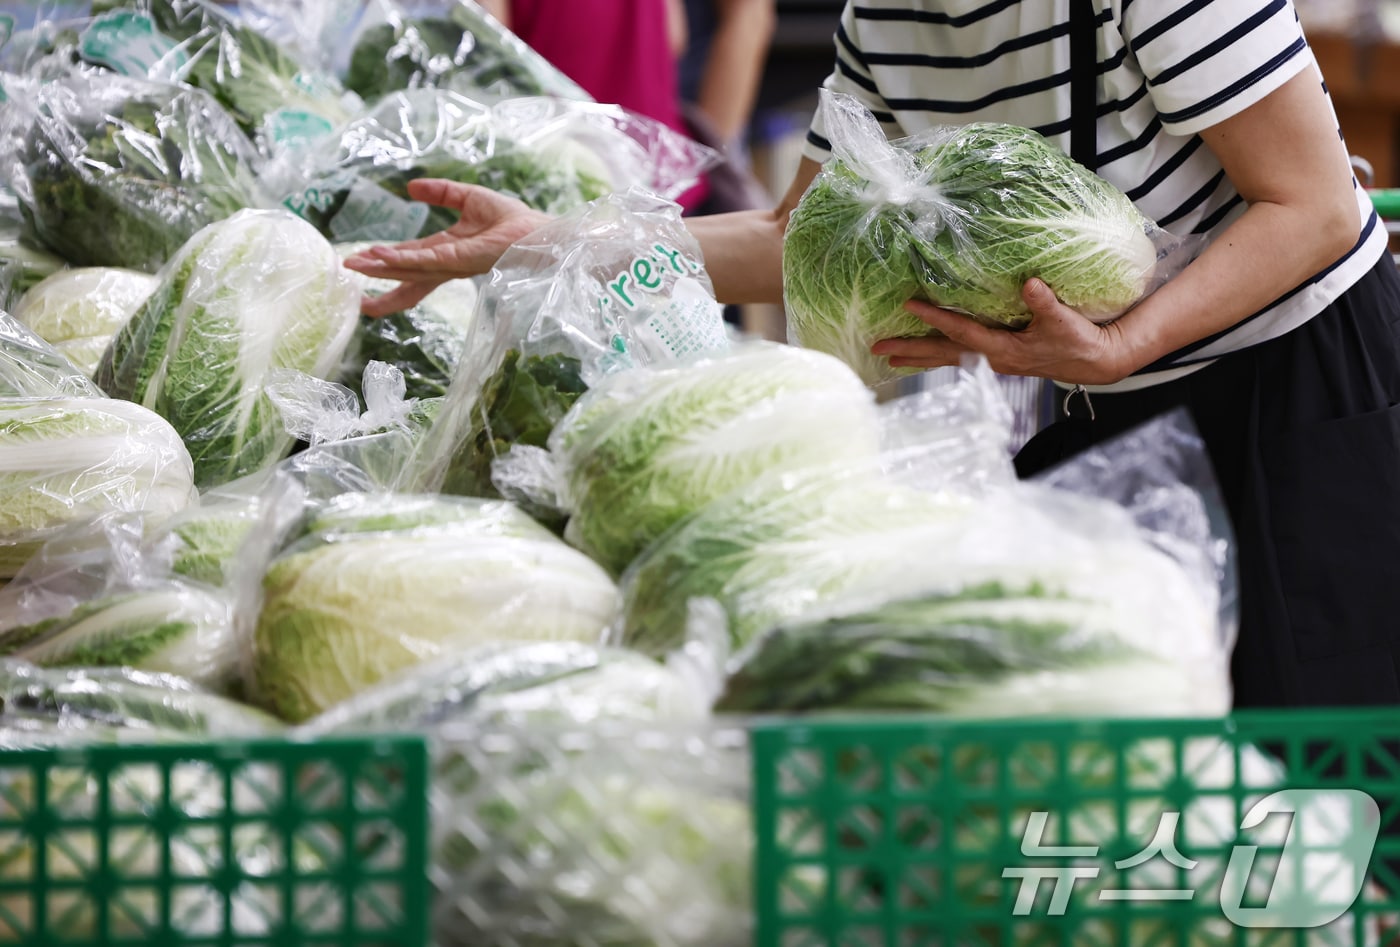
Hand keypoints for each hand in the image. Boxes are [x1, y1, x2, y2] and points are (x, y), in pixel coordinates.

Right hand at [341, 179, 550, 315]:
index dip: (385, 263)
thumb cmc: (514, 221)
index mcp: (446, 251)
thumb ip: (441, 193)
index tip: (361, 263)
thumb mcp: (470, 199)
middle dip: (379, 284)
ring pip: (408, 270)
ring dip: (381, 268)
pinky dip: (401, 260)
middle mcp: (446, 263)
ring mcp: (451, 264)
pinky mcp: (460, 260)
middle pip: (406, 277)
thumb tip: (410, 187)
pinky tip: (380, 256)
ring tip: (355, 266)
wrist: (540, 233)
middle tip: (353, 295)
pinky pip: (425, 261)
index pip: (410, 260)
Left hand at [871, 280, 1133, 386]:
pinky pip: (957, 357)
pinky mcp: (996, 358)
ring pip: (946, 358)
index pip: (962, 332)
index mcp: (1003, 350)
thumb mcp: (1063, 320)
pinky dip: (935, 356)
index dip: (936, 319)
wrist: (1093, 362)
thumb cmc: (1079, 341)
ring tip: (887, 356)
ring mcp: (992, 361)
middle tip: (878, 348)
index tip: (910, 306)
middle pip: (943, 353)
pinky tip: (921, 356)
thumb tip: (1030, 284)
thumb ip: (1045, 303)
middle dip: (910, 351)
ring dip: (917, 357)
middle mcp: (991, 359)